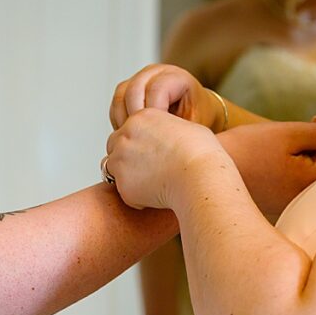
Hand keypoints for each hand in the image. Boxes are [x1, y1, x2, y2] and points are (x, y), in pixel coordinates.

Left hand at [106, 108, 224, 209]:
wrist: (200, 176)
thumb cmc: (202, 154)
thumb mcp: (187, 128)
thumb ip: (168, 130)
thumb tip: (170, 136)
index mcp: (141, 118)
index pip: (126, 129)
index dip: (137, 143)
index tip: (149, 154)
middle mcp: (126, 135)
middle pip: (113, 147)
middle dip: (126, 158)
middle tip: (148, 170)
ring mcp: (121, 160)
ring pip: (113, 170)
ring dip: (127, 176)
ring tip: (153, 183)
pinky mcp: (122, 184)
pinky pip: (122, 192)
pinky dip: (135, 196)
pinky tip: (156, 195)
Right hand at [110, 64, 220, 129]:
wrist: (196, 114)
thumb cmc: (198, 119)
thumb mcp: (195, 125)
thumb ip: (177, 129)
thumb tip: (160, 143)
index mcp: (176, 77)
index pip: (155, 90)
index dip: (154, 115)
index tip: (158, 136)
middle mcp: (156, 72)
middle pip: (133, 90)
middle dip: (135, 119)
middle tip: (141, 140)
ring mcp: (141, 78)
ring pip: (121, 96)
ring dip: (124, 120)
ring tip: (135, 139)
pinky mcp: (129, 88)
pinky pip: (116, 103)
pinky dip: (119, 120)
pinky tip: (130, 135)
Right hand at [219, 120, 315, 216]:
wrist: (206, 169)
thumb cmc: (249, 149)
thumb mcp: (292, 133)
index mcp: (314, 184)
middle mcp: (308, 202)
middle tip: (306, 126)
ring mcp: (294, 206)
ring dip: (312, 155)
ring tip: (287, 142)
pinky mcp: (281, 205)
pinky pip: (301, 183)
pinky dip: (298, 167)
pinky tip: (279, 158)